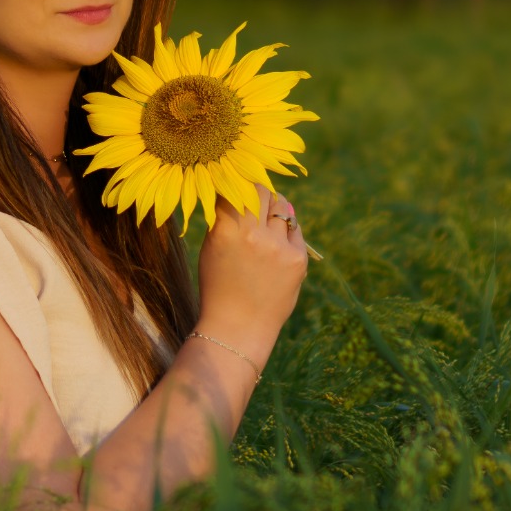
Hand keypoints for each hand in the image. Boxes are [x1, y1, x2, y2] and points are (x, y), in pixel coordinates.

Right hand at [194, 183, 308, 358]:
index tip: (234, 183)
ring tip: (265, 219)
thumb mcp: (212, 248)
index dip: (234, 183)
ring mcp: (279, 247)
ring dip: (273, 207)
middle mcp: (255, 234)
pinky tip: (276, 240)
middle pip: (261, 190)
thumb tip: (244, 188)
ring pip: (281, 206)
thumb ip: (226, 218)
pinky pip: (294, 228)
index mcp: (227, 230)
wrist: (238, 327)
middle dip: (256, 189)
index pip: (235, 187)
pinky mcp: (297, 259)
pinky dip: (286, 229)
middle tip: (252, 194)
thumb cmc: (218, 286)